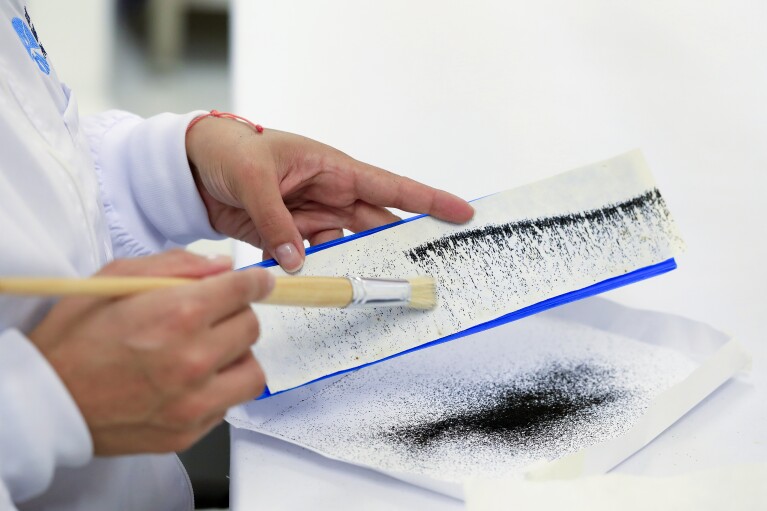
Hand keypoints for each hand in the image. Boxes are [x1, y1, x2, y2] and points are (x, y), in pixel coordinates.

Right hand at [28, 250, 272, 454]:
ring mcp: (194, 402)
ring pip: (252, 370)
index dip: (254, 282)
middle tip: (209, 318)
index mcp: (178, 315)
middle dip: (235, 316)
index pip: (244, 291)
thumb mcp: (117, 279)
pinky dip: (218, 389)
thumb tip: (223, 267)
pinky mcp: (189, 431)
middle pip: (251, 327)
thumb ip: (177, 266)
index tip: (257, 283)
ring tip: (204, 353)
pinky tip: (188, 381)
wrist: (46, 398)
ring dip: (235, 357)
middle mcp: (193, 360)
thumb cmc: (74, 337)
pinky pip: (228, 403)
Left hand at [185, 117, 473, 271]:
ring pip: (343, 248)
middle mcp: (329, 194)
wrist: (192, 167)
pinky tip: (308, 283)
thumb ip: (277, 221)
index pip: (391, 186)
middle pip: (374, 226)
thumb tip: (299, 262)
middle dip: (394, 249)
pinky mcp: (290, 235)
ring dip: (346, 267)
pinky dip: (312, 272)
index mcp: (332, 168)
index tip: (462, 213)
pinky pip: (312, 258)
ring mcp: (311, 216)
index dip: (428, 200)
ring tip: (353, 288)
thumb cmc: (228, 150)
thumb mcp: (252, 178)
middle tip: (416, 275)